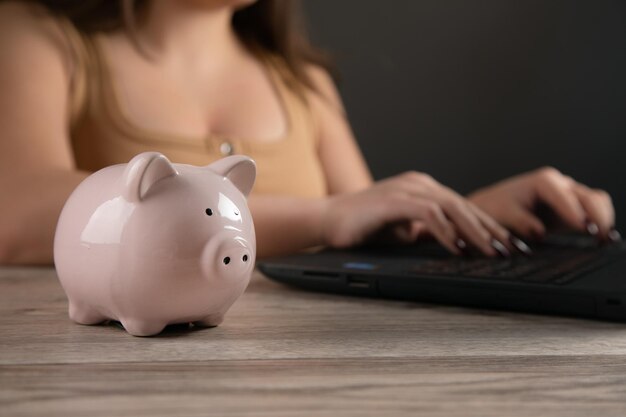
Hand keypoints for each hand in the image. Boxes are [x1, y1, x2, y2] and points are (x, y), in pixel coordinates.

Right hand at [322, 171, 514, 255]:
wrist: (326, 221)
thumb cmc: (363, 228)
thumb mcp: (403, 231)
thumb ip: (426, 232)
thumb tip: (455, 245)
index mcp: (423, 190)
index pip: (463, 207)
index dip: (489, 226)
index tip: (509, 245)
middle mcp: (418, 185)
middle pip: (464, 205)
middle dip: (492, 229)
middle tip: (513, 250)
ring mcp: (406, 190)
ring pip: (451, 206)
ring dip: (475, 230)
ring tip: (492, 251)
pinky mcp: (393, 200)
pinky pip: (427, 213)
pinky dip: (445, 230)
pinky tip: (457, 247)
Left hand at [468, 167, 618, 240]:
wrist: (491, 209)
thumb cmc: (495, 209)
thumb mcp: (503, 215)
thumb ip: (521, 221)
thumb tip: (539, 231)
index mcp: (543, 182)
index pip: (564, 195)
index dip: (575, 211)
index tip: (583, 227)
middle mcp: (559, 185)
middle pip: (588, 197)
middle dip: (597, 216)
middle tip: (599, 236)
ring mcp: (567, 196)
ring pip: (596, 202)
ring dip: (603, 219)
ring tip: (604, 239)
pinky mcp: (571, 210)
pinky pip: (594, 212)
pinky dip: (601, 223)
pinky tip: (602, 239)